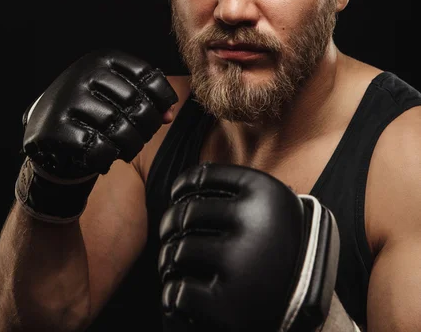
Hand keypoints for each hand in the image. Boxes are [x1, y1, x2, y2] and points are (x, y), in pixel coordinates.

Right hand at [15, 48, 177, 221]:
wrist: (46, 125)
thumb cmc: (93, 109)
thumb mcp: (118, 95)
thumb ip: (147, 100)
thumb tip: (168, 116)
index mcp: (103, 59)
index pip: (147, 75)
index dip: (162, 98)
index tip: (162, 115)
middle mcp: (85, 73)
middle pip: (136, 103)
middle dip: (147, 127)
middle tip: (141, 138)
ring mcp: (69, 99)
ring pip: (119, 128)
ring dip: (130, 146)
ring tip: (126, 150)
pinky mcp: (56, 127)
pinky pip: (98, 148)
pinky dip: (107, 158)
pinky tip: (105, 158)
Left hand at [158, 163, 339, 330]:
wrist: (312, 305)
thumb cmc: (282, 248)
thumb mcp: (273, 206)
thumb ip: (237, 191)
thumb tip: (185, 183)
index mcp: (264, 190)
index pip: (202, 177)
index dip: (181, 187)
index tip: (177, 197)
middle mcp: (254, 222)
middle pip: (186, 213)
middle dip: (169, 224)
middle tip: (169, 234)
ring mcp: (241, 263)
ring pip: (178, 251)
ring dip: (168, 259)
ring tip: (173, 264)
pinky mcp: (230, 305)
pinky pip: (178, 292)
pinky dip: (173, 294)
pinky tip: (179, 292)